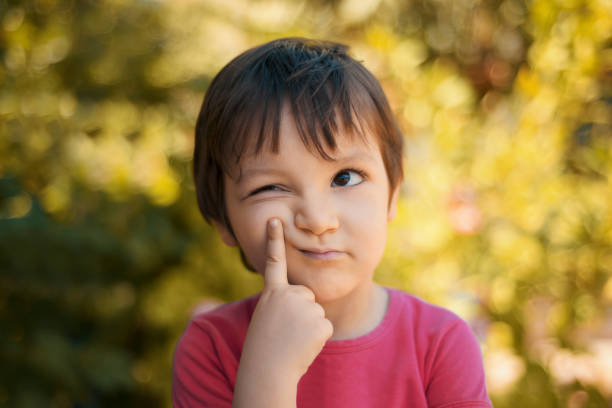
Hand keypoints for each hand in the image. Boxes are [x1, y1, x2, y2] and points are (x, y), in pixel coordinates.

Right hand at [235, 218, 333, 397]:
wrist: (267, 371)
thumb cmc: (264, 347)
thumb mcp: (266, 317)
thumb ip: (281, 302)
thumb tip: (303, 297)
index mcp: (272, 294)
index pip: (275, 262)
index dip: (274, 240)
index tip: (275, 220)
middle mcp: (288, 296)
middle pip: (306, 295)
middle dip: (302, 312)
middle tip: (286, 330)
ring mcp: (305, 308)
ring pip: (317, 312)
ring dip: (308, 327)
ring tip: (292, 339)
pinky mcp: (320, 323)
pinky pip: (325, 327)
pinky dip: (317, 338)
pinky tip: (303, 344)